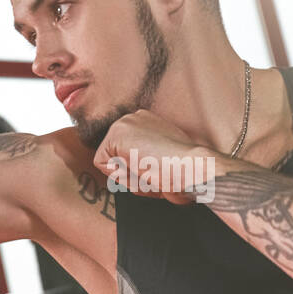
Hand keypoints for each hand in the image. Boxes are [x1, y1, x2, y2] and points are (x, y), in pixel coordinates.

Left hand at [92, 109, 210, 205]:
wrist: (191, 167)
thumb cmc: (183, 170)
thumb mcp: (162, 160)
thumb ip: (145, 158)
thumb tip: (134, 170)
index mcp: (147, 123)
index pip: (124, 153)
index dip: (136, 170)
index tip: (156, 171)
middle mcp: (134, 118)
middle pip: (114, 157)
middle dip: (129, 172)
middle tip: (153, 171)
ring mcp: (124, 123)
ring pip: (108, 161)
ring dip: (126, 175)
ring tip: (149, 170)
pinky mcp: (116, 133)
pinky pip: (101, 163)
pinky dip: (117, 174)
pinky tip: (139, 168)